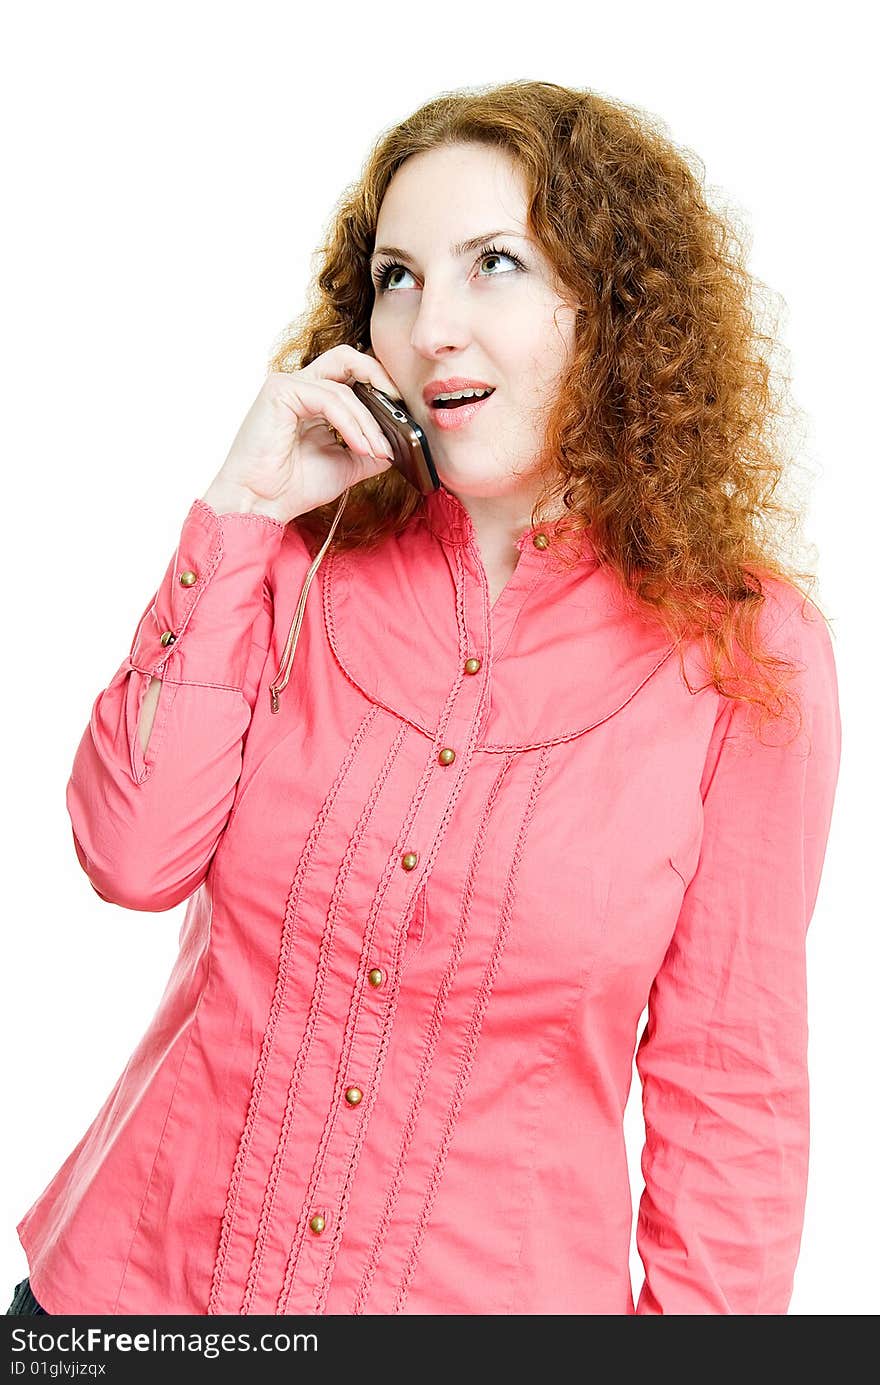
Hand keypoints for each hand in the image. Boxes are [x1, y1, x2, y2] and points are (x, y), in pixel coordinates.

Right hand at [201, 345, 401, 522]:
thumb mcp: (346, 465)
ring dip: (368, 422)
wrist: (260, 504)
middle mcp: (300, 386)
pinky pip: (330, 399)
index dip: (380, 385)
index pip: (352, 374)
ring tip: (378, 450)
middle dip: (379, 377)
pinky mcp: (281, 391)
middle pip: (347, 358)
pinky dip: (351, 424)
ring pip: (343, 389)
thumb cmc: (293, 487)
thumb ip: (371, 448)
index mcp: (313, 399)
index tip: (403, 411)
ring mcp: (288, 385)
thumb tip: (400, 442)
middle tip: (399, 404)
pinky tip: (361, 446)